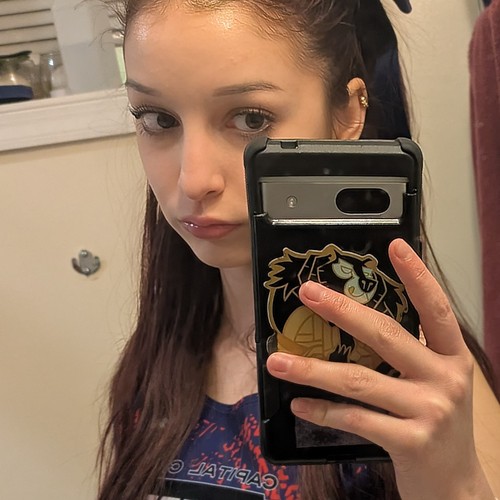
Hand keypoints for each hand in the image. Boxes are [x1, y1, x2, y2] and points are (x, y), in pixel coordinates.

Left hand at [267, 239, 494, 499]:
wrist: (456, 486)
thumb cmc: (436, 424)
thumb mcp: (432, 382)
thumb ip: (405, 354)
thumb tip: (352, 321)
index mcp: (450, 357)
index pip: (435, 308)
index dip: (417, 276)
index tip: (394, 245)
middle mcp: (445, 378)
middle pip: (385, 335)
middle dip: (342, 310)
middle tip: (308, 292)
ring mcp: (430, 410)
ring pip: (360, 379)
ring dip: (313, 369)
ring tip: (278, 360)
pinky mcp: (411, 441)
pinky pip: (355, 418)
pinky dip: (322, 410)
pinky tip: (298, 403)